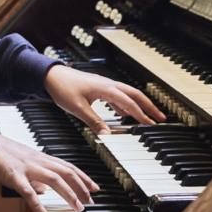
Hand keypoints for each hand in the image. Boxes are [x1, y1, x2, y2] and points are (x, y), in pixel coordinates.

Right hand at [0, 133, 97, 211]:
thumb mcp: (21, 163)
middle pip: (66, 172)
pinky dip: (39, 206)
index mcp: (40, 158)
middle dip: (82, 187)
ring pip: (54, 179)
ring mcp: (26, 167)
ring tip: (78, 209)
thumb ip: (34, 178)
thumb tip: (43, 191)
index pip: (67, 167)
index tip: (95, 188)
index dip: (83, 177)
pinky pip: (29, 193)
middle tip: (92, 201)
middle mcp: (37, 160)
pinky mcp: (13, 176)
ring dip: (69, 194)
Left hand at [43, 65, 163, 134]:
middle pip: (135, 95)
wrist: (51, 75)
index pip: (129, 102)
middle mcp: (109, 84)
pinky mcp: (99, 88)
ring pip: (128, 95)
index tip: (151, 124)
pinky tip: (126, 113)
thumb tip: (108, 135)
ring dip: (139, 105)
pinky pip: (118, 96)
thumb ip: (94, 122)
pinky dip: (126, 105)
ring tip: (148, 117)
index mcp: (106, 88)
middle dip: (149, 107)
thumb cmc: (62, 88)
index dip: (141, 114)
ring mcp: (105, 85)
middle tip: (161, 118)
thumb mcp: (78, 108)